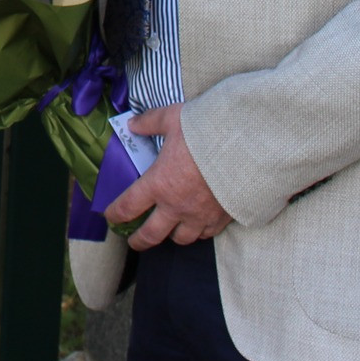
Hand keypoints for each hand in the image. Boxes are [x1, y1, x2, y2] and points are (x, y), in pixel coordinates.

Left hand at [102, 104, 232, 250]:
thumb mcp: (173, 119)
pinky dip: (199, 233)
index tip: (110, 215)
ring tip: (168, 232)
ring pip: (181, 239)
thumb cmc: (207, 133)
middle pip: (151, 235)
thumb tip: (133, 124)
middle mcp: (176, 206)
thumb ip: (150, 122)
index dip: (115, 214)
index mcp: (158, 184)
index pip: (128, 206)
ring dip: (171, 237)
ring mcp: (200, 216)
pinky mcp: (222, 218)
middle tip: (133, 241)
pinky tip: (198, 225)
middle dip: (139, 241)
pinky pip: (207, 234)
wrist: (249, 147)